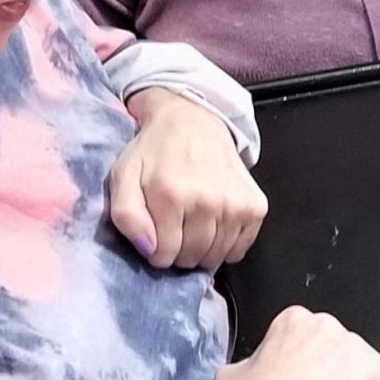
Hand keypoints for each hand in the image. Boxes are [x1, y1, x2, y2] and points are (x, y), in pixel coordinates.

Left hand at [109, 87, 267, 268]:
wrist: (192, 120)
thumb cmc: (154, 151)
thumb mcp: (124, 176)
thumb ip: (126, 215)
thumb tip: (149, 249)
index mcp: (171, 195)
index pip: (165, 255)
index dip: (156, 250)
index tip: (155, 232)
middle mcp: (208, 201)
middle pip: (192, 258)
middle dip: (178, 251)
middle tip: (174, 227)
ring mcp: (236, 204)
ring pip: (216, 257)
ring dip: (202, 250)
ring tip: (192, 224)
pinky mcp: (256, 206)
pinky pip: (240, 249)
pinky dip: (226, 245)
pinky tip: (214, 223)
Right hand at [214, 306, 379, 379]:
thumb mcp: (234, 372)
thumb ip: (255, 360)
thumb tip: (254, 369)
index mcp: (294, 320)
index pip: (319, 340)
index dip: (315, 368)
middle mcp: (326, 326)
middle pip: (345, 352)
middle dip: (337, 376)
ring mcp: (353, 348)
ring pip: (369, 368)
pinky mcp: (375, 373)